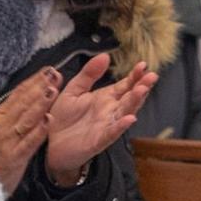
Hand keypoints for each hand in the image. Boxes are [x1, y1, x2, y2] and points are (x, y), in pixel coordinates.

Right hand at [0, 68, 59, 191]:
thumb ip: (12, 115)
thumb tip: (27, 97)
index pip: (18, 94)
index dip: (34, 81)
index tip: (48, 69)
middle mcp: (2, 126)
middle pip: (23, 102)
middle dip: (40, 86)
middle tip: (55, 73)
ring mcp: (7, 141)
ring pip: (26, 118)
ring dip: (40, 103)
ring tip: (53, 90)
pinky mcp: (13, 158)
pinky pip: (28, 143)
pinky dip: (38, 131)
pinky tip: (48, 121)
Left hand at [44, 55, 156, 183]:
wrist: (48, 144)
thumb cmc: (62, 118)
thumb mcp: (74, 90)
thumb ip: (88, 74)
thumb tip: (105, 56)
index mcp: (105, 98)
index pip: (125, 85)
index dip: (135, 76)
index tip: (143, 65)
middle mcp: (110, 111)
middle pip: (130, 98)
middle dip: (141, 87)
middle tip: (152, 76)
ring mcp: (106, 126)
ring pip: (125, 113)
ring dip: (135, 102)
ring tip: (142, 90)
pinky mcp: (98, 141)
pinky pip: (112, 133)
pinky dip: (121, 126)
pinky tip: (130, 118)